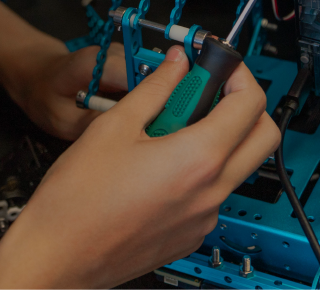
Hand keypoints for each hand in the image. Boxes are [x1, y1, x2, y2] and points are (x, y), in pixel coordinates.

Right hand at [0, 46, 279, 289]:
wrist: (57, 255)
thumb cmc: (77, 197)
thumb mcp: (115, 125)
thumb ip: (155, 88)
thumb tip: (177, 64)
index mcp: (198, 159)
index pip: (249, 104)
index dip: (238, 74)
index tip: (217, 64)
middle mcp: (211, 192)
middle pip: (263, 136)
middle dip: (243, 104)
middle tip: (206, 90)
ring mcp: (204, 218)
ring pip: (238, 165)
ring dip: (219, 135)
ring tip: (170, 125)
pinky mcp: (191, 234)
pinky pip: (213, 191)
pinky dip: (201, 167)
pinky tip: (160, 161)